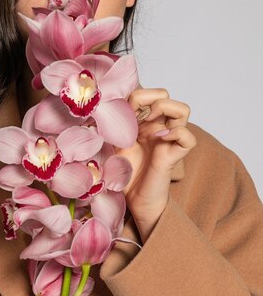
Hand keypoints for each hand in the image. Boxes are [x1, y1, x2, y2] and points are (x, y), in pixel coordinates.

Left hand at [115, 87, 196, 241]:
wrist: (133, 200)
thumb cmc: (124, 176)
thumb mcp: (114, 145)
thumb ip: (115, 125)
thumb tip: (108, 106)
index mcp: (143, 124)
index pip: (148, 94)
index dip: (138, 97)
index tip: (125, 113)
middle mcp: (158, 128)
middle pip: (166, 95)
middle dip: (151, 99)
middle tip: (137, 117)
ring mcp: (168, 140)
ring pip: (183, 110)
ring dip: (166, 109)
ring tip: (150, 123)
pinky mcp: (175, 155)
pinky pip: (188, 138)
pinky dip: (177, 133)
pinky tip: (160, 139)